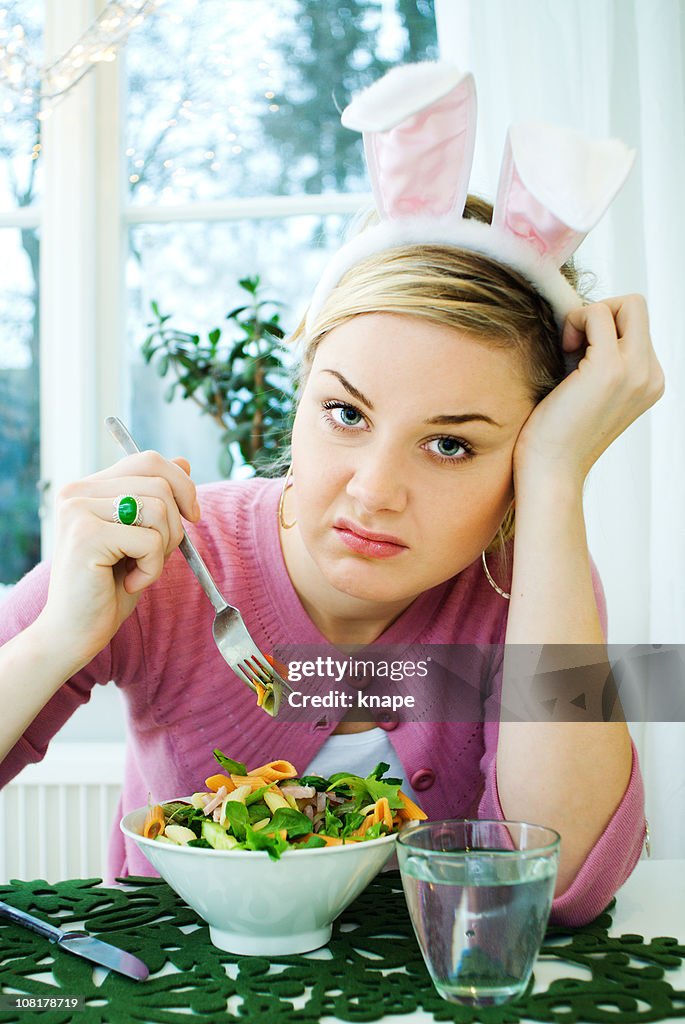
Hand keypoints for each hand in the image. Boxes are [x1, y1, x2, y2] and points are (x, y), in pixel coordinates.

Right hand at [37, 450, 199, 670]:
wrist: (74, 632)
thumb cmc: (108, 588)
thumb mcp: (142, 537)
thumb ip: (156, 500)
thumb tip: (184, 462)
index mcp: (88, 487)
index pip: (146, 460)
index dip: (180, 484)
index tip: (191, 515)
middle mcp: (77, 492)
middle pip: (159, 483)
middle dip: (175, 525)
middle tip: (157, 555)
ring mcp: (78, 510)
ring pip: (159, 509)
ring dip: (163, 549)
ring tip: (139, 571)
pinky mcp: (86, 535)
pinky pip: (151, 541)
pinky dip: (152, 569)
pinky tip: (130, 583)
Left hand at [513, 295, 664, 484]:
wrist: (550, 471)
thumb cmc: (556, 434)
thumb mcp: (588, 389)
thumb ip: (598, 357)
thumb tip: (584, 317)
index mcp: (649, 381)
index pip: (636, 324)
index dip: (602, 327)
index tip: (577, 354)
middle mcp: (651, 376)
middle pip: (637, 306)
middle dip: (601, 312)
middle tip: (574, 345)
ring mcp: (636, 372)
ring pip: (624, 304)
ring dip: (587, 317)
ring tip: (568, 353)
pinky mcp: (610, 369)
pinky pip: (597, 314)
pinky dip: (575, 321)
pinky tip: (564, 351)